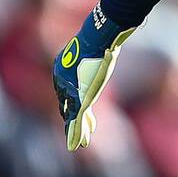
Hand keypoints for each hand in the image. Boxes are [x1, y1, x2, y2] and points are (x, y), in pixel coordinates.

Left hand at [51, 4, 139, 150]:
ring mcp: (71, 89)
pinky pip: (77, 119)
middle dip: (73, 119)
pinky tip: (76, 145)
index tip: (79, 112)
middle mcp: (62, 80)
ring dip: (76, 131)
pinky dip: (76, 133)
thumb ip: (100, 47)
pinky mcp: (80, 98)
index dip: (71, 103)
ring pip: (72, 115)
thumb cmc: (102, 37)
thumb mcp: (98, 44)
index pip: (66, 90)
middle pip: (67, 104)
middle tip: (76, 132)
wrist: (100, 37)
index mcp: (63, 67)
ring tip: (77, 144)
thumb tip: (115, 31)